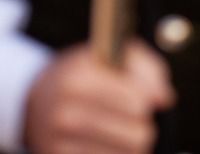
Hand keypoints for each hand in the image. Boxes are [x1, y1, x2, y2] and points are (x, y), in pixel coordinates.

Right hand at [24, 42, 174, 153]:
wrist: (36, 99)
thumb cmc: (85, 73)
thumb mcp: (114, 55)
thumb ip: (147, 70)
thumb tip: (164, 99)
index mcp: (77, 79)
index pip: (137, 102)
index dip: (149, 101)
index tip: (146, 98)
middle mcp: (65, 113)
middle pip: (137, 134)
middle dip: (145, 125)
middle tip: (138, 118)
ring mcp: (58, 142)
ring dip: (133, 144)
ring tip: (125, 130)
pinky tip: (109, 144)